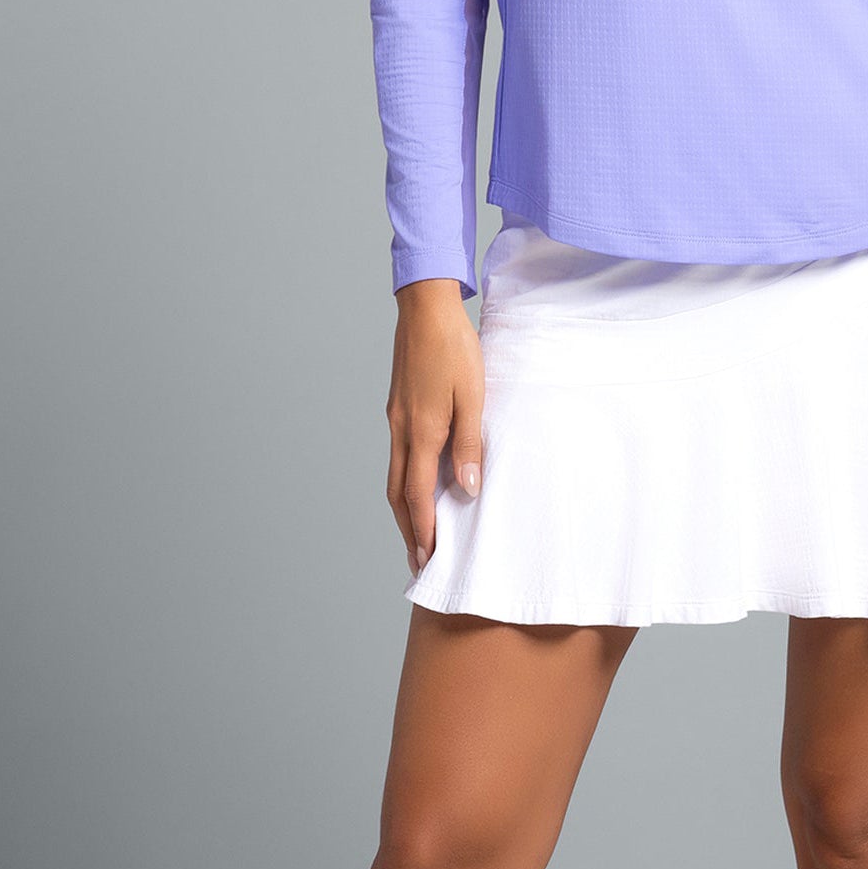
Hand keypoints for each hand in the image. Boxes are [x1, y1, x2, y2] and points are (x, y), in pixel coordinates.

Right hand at [386, 279, 484, 574]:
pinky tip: (418, 484)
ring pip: (395, 476)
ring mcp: (396, 419)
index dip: (423, 530)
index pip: (419, 496)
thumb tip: (467, 489)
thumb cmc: (454, 348)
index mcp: (421, 432)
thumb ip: (469, 445)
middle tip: (417, 560)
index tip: (427, 558)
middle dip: (407, 530)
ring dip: (404, 509)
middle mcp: (402, 431)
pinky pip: (398, 456)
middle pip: (399, 494)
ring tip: (415, 531)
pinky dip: (405, 482)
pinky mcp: (398, 407)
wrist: (426, 308)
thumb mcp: (472, 397)